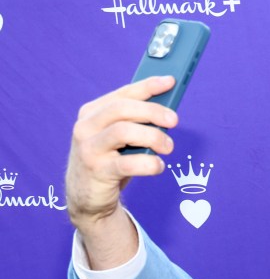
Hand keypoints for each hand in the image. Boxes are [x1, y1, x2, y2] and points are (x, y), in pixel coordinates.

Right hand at [66, 76, 178, 267]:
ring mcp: (89, 148)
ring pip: (123, 131)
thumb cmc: (110, 162)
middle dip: (153, 111)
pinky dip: (149, 163)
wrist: (87, 197)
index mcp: (92, 113)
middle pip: (122, 109)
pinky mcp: (97, 171)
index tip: (170, 81)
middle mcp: (86, 127)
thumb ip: (135, 123)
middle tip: (174, 121)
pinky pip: (127, 163)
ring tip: (168, 147)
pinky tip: (158, 166)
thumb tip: (167, 110)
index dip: (147, 86)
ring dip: (153, 137)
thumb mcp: (119, 139)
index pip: (122, 94)